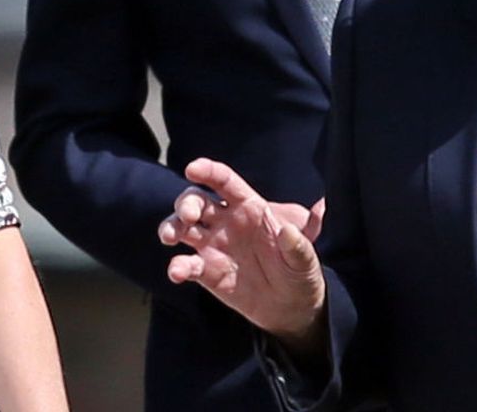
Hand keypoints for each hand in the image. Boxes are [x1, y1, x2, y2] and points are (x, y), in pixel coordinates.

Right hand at [158, 158, 326, 352]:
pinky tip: (178, 272)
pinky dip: (178, 266)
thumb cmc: (299, 273)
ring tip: (170, 237)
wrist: (291, 308)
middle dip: (186, 203)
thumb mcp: (306, 260)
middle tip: (189, 215)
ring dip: (171, 226)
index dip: (208, 171)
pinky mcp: (205, 271)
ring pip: (182, 227)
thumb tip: (289, 231)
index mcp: (250, 207)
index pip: (224, 181)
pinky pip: (186, 264)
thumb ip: (299, 244)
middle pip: (197, 200)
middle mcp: (226, 221)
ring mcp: (212, 245)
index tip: (193, 168)